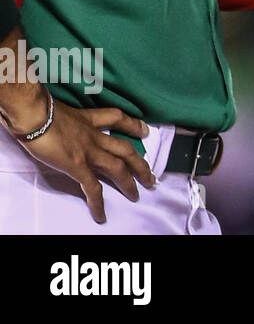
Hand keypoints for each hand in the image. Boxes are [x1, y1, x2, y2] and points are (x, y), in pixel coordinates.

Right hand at [17, 99, 154, 223]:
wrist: (34, 114)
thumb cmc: (39, 109)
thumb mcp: (58, 109)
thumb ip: (63, 117)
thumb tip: (54, 121)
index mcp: (88, 119)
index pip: (117, 118)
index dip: (133, 125)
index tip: (145, 131)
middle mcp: (94, 135)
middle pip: (125, 149)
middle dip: (140, 164)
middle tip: (150, 177)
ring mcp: (89, 151)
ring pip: (117, 168)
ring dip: (129, 183)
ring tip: (136, 196)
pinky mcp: (78, 166)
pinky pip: (92, 187)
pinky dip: (97, 202)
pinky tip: (101, 215)